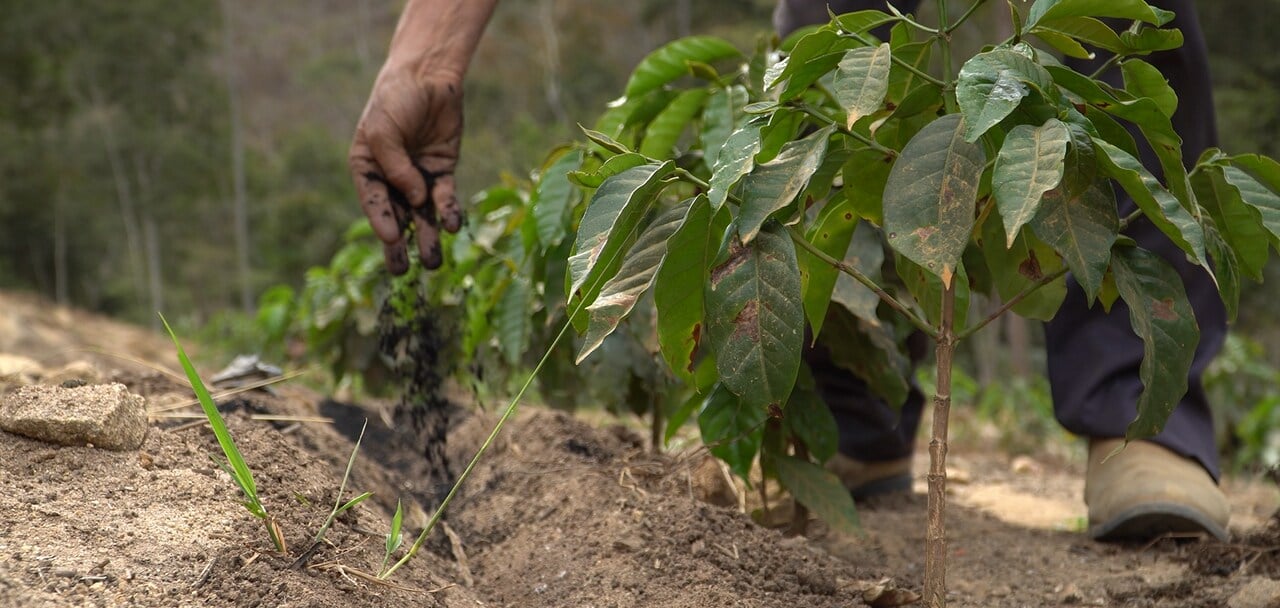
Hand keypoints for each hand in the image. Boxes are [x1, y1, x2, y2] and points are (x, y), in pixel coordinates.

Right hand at [349, 68, 464, 274]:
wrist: (429, 76)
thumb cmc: (396, 100)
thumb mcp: (384, 129)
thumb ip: (395, 165)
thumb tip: (415, 198)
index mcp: (367, 168)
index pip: (373, 201)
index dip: (381, 221)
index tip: (391, 240)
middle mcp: (392, 178)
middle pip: (395, 217)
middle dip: (399, 247)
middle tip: (401, 274)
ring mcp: (418, 177)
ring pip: (422, 215)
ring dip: (427, 239)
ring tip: (432, 263)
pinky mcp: (443, 173)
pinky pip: (446, 198)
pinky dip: (449, 212)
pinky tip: (452, 226)